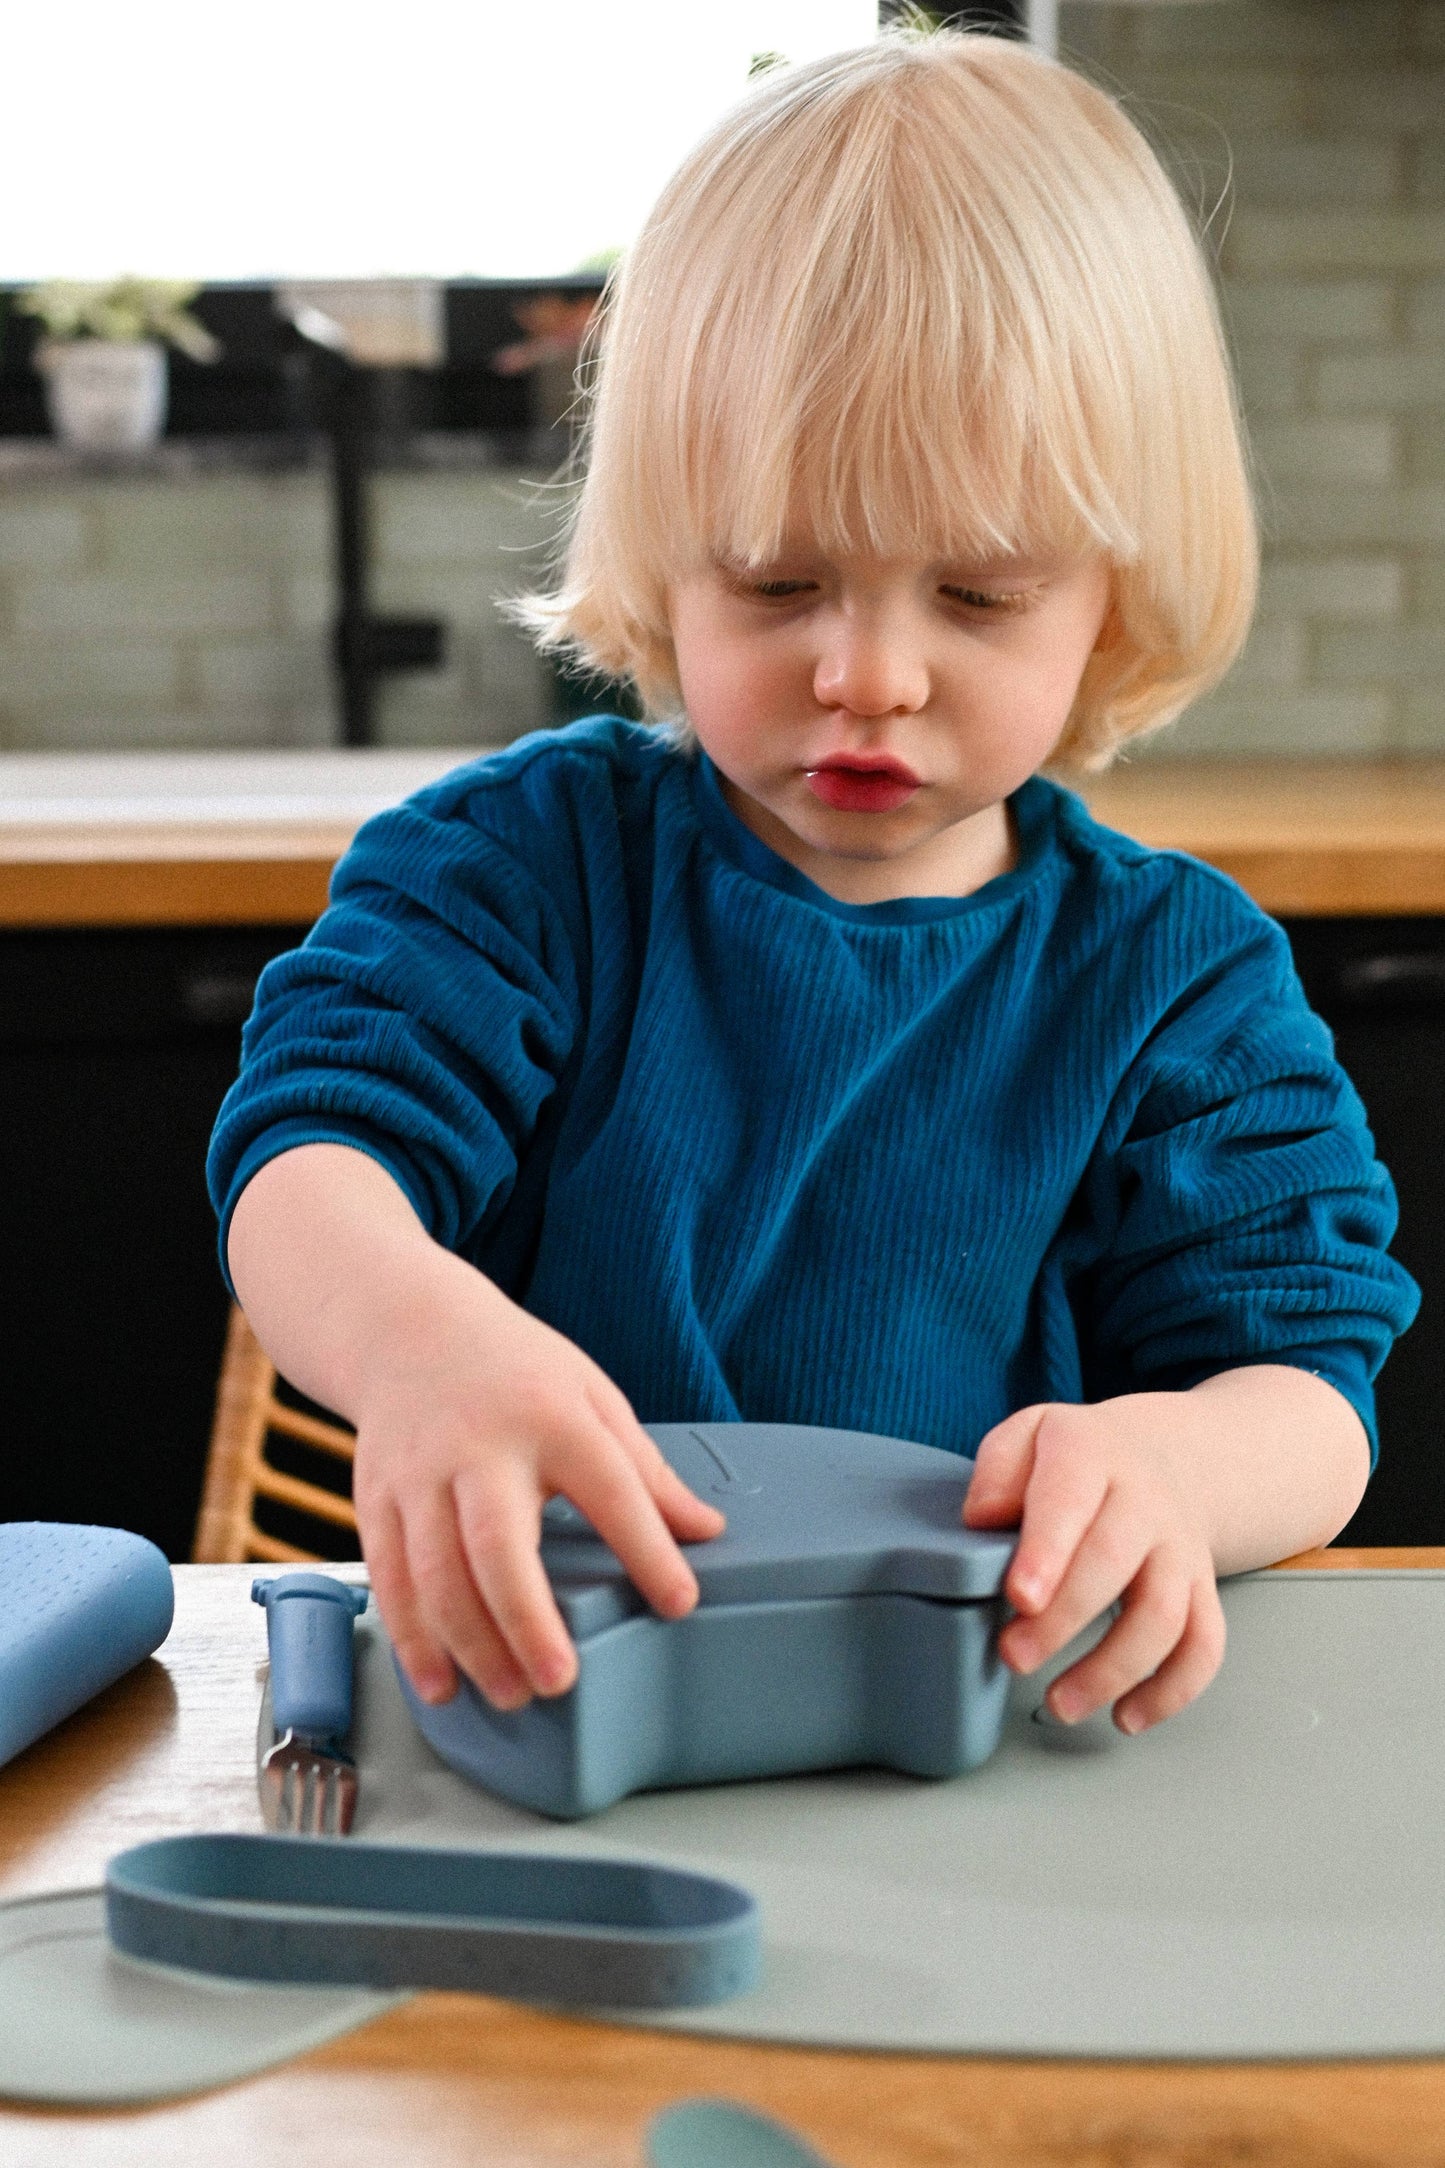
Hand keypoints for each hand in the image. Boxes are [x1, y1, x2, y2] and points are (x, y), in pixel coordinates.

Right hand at [350, 1266, 724, 1712]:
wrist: (409, 1328)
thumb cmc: (515, 1371)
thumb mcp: (592, 1397)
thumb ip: (645, 1469)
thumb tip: (706, 1530)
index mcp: (553, 1418)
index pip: (610, 1487)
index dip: (648, 1548)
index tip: (679, 1602)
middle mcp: (480, 1449)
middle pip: (499, 1545)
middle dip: (527, 1620)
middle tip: (560, 1682)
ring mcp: (421, 1476)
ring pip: (436, 1575)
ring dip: (470, 1646)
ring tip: (510, 1696)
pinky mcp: (376, 1500)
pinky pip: (390, 1579)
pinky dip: (411, 1639)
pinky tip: (439, 1683)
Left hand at [962, 1395, 1226, 1735]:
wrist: (1157, 1456)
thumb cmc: (1075, 1458)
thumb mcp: (1028, 1435)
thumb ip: (998, 1469)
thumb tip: (982, 1517)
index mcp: (1091, 1455)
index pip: (1071, 1500)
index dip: (1047, 1551)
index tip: (1019, 1597)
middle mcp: (1145, 1502)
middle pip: (1114, 1562)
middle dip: (1063, 1619)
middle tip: (1015, 1656)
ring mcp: (1179, 1549)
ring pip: (1164, 1614)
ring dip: (1113, 1668)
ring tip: (1060, 1702)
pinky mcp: (1202, 1589)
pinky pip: (1204, 1644)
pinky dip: (1172, 1689)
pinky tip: (1127, 1716)